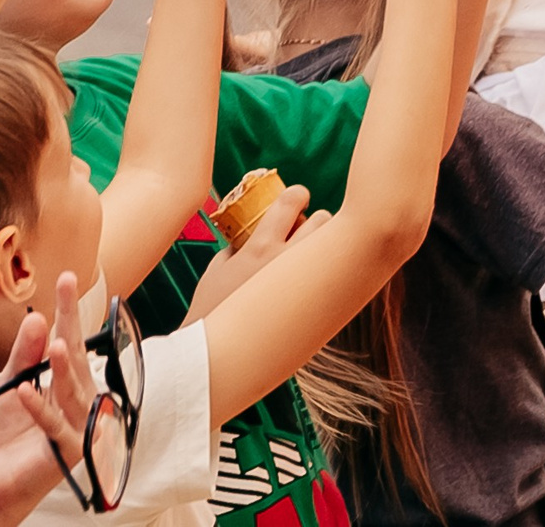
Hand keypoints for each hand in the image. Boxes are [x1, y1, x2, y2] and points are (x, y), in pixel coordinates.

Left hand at [0, 272, 97, 526]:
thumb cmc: (10, 432)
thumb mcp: (12, 382)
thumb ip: (25, 353)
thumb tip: (38, 317)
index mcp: (71, 382)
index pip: (71, 340)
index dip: (69, 310)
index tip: (67, 278)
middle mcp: (82, 400)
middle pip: (76, 357)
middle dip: (71, 323)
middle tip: (67, 289)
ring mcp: (80, 426)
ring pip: (72, 389)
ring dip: (62, 367)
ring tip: (53, 342)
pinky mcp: (70, 450)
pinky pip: (54, 425)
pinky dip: (39, 407)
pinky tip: (24, 391)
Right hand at [185, 187, 321, 323]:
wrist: (216, 351)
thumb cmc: (211, 305)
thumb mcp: (220, 265)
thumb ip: (241, 243)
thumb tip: (253, 230)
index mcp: (261, 246)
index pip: (291, 202)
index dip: (298, 194)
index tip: (298, 196)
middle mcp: (286, 261)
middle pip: (321, 221)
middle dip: (315, 220)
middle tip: (305, 228)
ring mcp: (302, 286)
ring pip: (332, 248)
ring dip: (324, 244)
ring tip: (311, 253)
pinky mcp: (311, 308)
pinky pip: (329, 281)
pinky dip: (324, 275)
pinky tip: (313, 282)